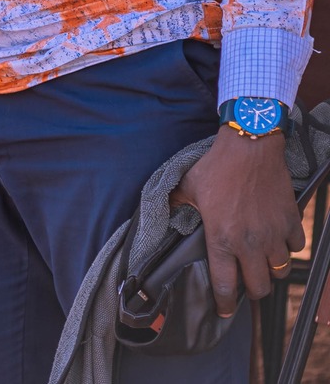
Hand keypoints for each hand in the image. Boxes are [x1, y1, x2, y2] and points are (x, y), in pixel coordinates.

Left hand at [174, 127, 303, 316]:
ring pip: (280, 271)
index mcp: (222, 239)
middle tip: (246, 285)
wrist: (249, 149)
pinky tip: (278, 242)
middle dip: (252, 291)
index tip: (223, 312)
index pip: (225, 284)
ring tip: (261, 265)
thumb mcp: (187, 186)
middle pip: (259, 287)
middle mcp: (250, 243)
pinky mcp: (291, 222)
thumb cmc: (216, 167)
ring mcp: (274, 234)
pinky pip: (296, 247)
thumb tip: (165, 212)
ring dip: (271, 271)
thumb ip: (177, 204)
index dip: (224, 303)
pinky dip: (289, 249)